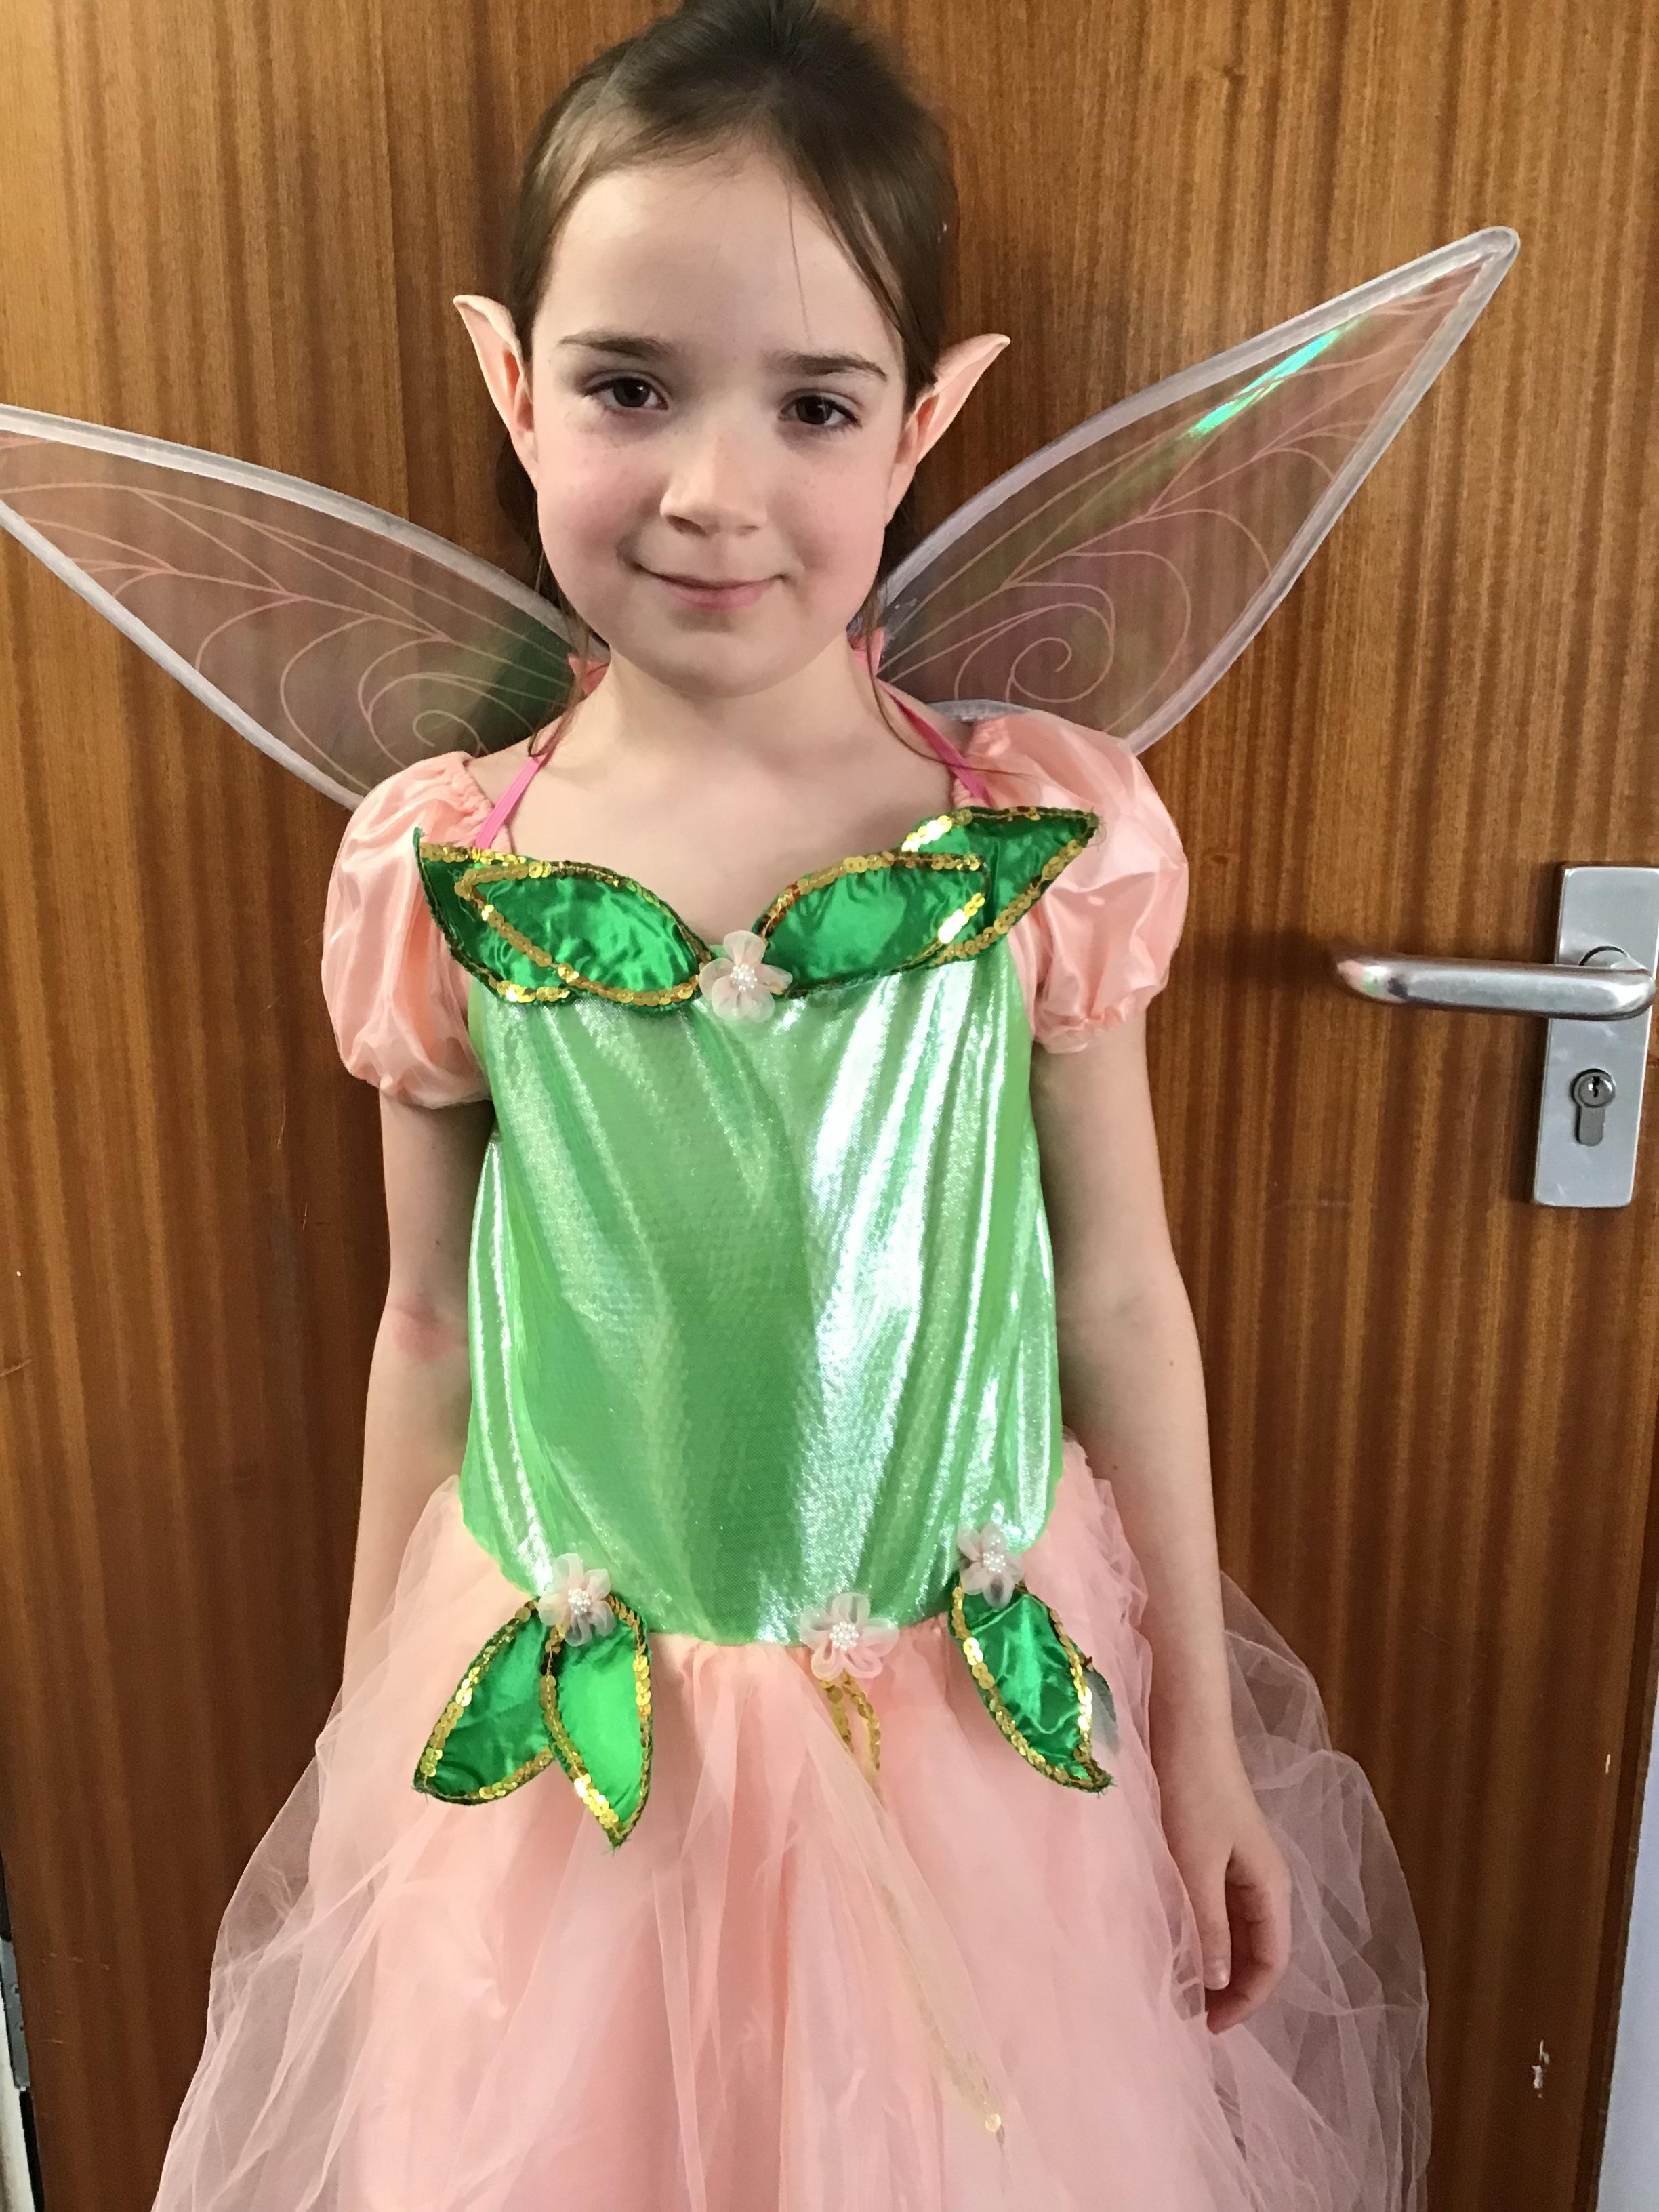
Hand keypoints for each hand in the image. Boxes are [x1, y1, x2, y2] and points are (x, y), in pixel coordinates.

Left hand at [1154, 1733, 1291, 2033]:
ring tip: (1179, 1988)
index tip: (1208, 2028)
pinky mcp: (1214, 1848)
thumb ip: (1208, 1926)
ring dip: (1213, 1960)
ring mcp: (1238, 1863)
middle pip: (1256, 1950)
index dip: (1245, 2001)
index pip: (1271, 1962)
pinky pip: (1215, 1905)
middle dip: (1229, 1987)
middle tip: (1188, 2016)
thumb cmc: (1192, 1793)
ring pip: (1234, 1929)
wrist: (1184, 1726)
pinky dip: (1201, 1930)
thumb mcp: (1196, 1866)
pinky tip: (1174, 1939)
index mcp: (1271, 1887)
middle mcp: (1262, 1879)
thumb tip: (1216, 1984)